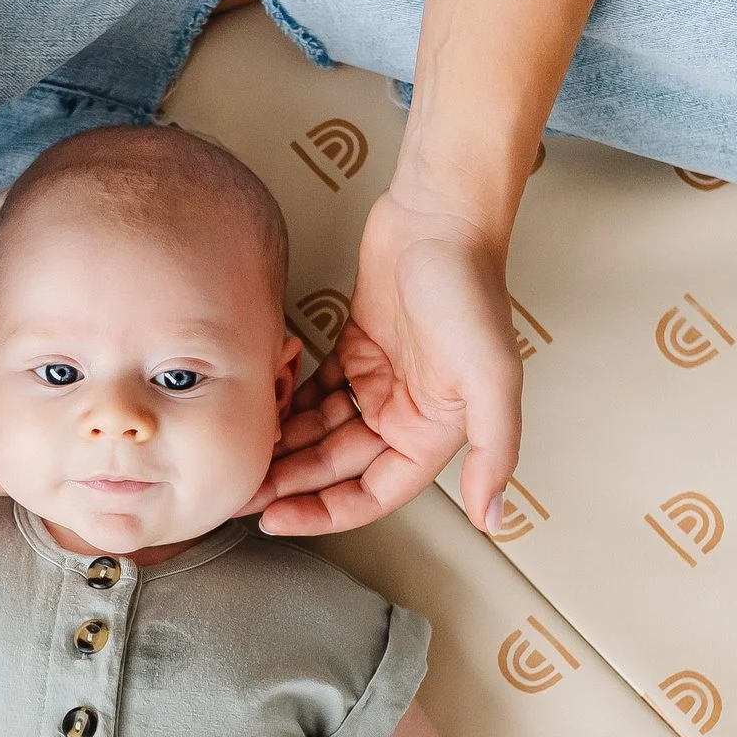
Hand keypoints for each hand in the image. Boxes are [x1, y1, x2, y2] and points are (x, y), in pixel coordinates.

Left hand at [251, 191, 522, 536]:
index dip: (326, 512)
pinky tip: (258, 413)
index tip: (279, 520)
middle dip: (291, 484)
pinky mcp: (354, 347)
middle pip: (338, 466)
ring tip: (241, 459)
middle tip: (241, 494)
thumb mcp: (493, 378)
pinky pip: (314, 391)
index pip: (374, 494)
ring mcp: (378, 380)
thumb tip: (493, 518)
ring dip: (284, 449)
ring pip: (320, 432)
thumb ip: (495, 451)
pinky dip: (288, 405)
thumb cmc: (469, 289)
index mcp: (435, 431)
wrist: (440, 215)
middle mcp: (406, 412)